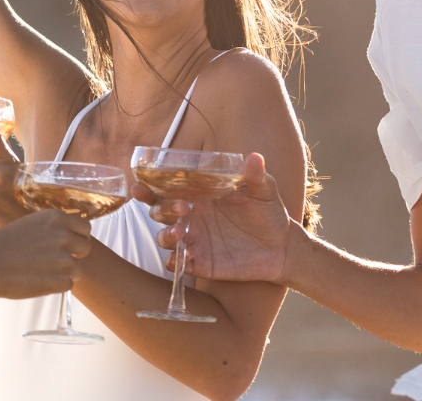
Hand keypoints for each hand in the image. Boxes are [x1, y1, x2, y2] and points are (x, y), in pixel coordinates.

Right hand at [0, 208, 91, 299]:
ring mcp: (64, 259)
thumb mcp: (28, 224)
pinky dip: (57, 286)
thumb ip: (49, 228)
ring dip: (65, 273)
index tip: (70, 244)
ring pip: (78, 269)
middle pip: (85, 247)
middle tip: (57, 261)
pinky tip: (39, 282)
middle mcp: (64, 235)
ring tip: (43, 273)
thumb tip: (60, 235)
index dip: (78, 237)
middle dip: (74, 255)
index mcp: (56, 218)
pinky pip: (68, 285)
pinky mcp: (60, 280)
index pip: (84, 227)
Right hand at [140, 153, 293, 283]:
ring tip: (181, 232)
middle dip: (160, 209)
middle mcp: (191, 218)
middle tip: (180, 207)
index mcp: (199, 196)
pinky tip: (187, 256)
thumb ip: (256, 176)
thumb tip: (254, 157)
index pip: (166, 189)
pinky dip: (177, 261)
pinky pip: (178, 265)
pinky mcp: (201, 263)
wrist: (282, 247)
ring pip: (164, 238)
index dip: (149, 187)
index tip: (139, 184)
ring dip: (166, 235)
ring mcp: (195, 241)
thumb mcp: (264, 192)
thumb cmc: (269, 213)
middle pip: (159, 212)